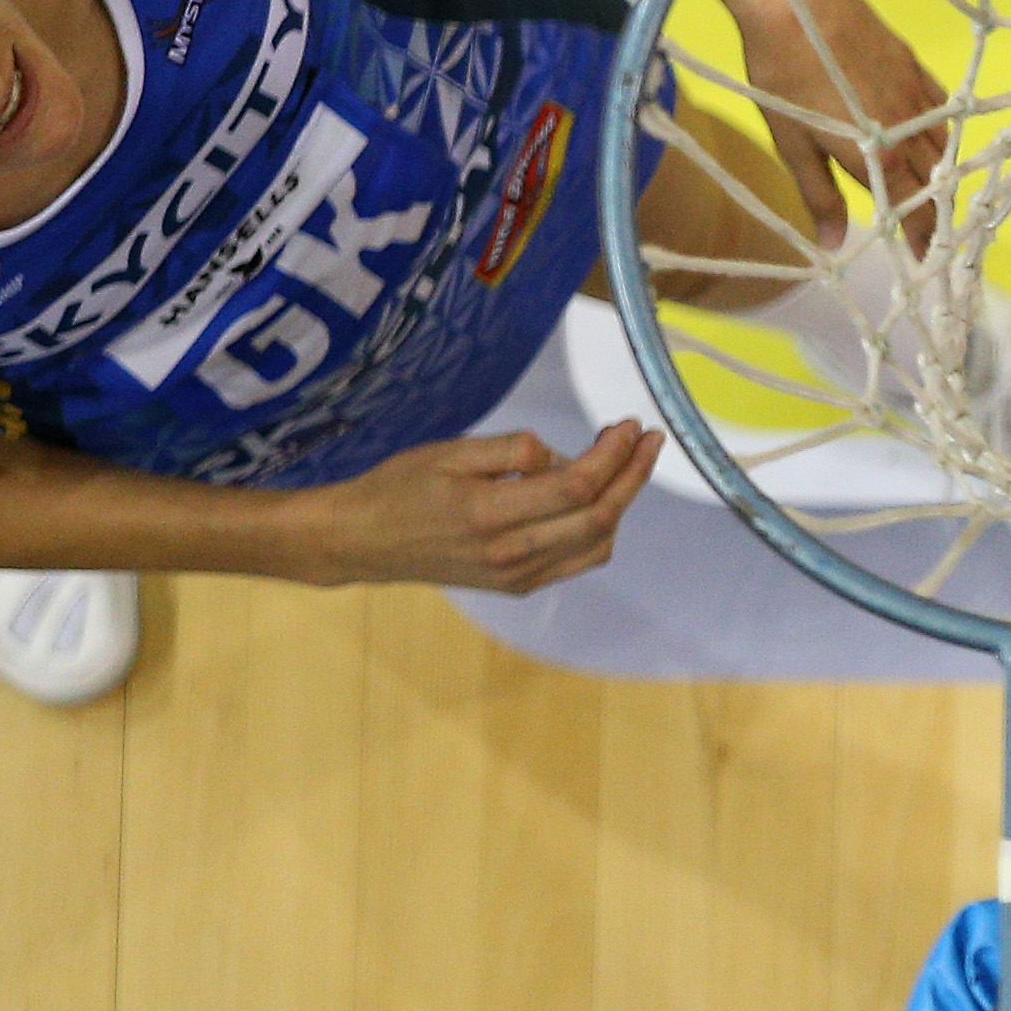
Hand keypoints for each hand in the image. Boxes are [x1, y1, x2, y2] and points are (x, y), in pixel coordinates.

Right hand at [304, 422, 663, 592]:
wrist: (364, 542)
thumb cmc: (400, 488)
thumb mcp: (450, 452)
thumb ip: (511, 451)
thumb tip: (558, 455)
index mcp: (490, 514)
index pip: (576, 486)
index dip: (612, 455)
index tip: (628, 425)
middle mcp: (511, 554)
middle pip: (598, 516)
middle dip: (633, 474)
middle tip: (647, 437)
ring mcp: (517, 575)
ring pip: (597, 543)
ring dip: (621, 500)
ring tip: (625, 461)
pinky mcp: (518, 584)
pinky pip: (578, 559)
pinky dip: (600, 528)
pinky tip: (599, 497)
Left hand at [705, 0, 947, 255]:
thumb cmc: (782, 74)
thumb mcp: (793, 145)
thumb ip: (819, 197)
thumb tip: (834, 246)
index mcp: (880, 158)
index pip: (916, 211)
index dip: (925, 241)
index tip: (929, 263)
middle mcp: (908, 128)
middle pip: (936, 182)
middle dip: (937, 214)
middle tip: (935, 236)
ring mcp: (913, 92)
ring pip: (942, 144)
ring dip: (942, 174)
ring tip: (935, 192)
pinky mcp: (910, 62)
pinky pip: (939, 106)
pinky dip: (940, 129)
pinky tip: (932, 134)